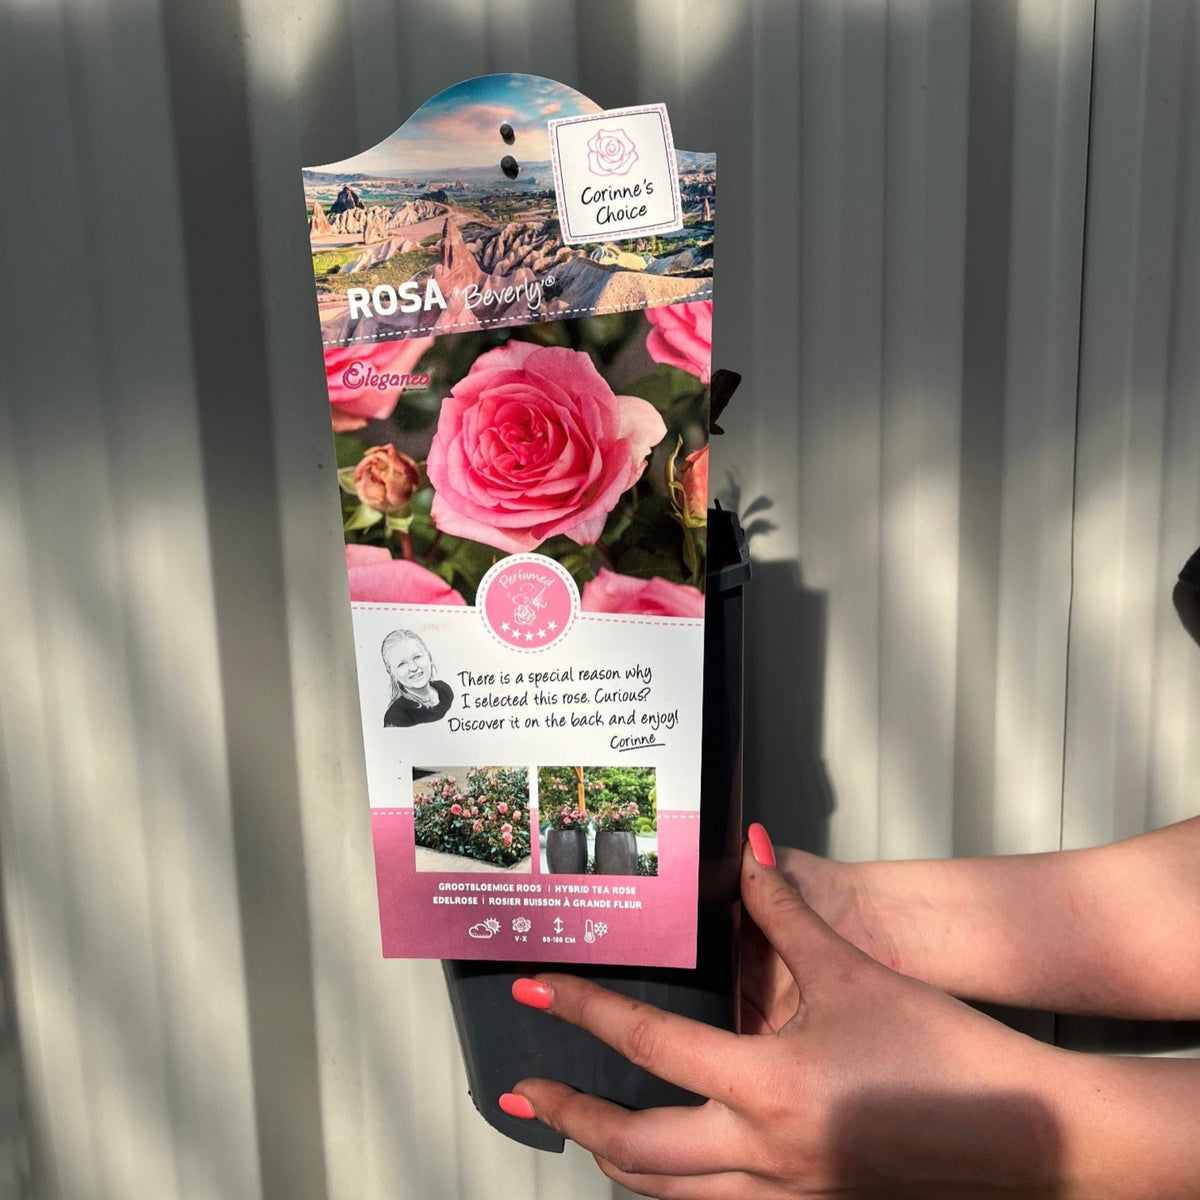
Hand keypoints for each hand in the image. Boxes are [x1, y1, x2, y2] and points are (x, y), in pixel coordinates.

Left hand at [507, 827, 1067, 1198]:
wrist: (1032, 1133)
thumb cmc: (948, 1055)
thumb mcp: (854, 972)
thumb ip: (786, 913)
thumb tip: (748, 858)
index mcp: (769, 1088)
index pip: (647, 1045)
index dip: (581, 1011)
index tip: (534, 993)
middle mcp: (765, 1155)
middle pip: (633, 1147)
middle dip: (570, 1114)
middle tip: (526, 1088)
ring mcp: (787, 1198)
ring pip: (666, 1196)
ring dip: (613, 1159)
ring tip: (582, 1128)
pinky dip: (673, 1192)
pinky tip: (670, 1169)